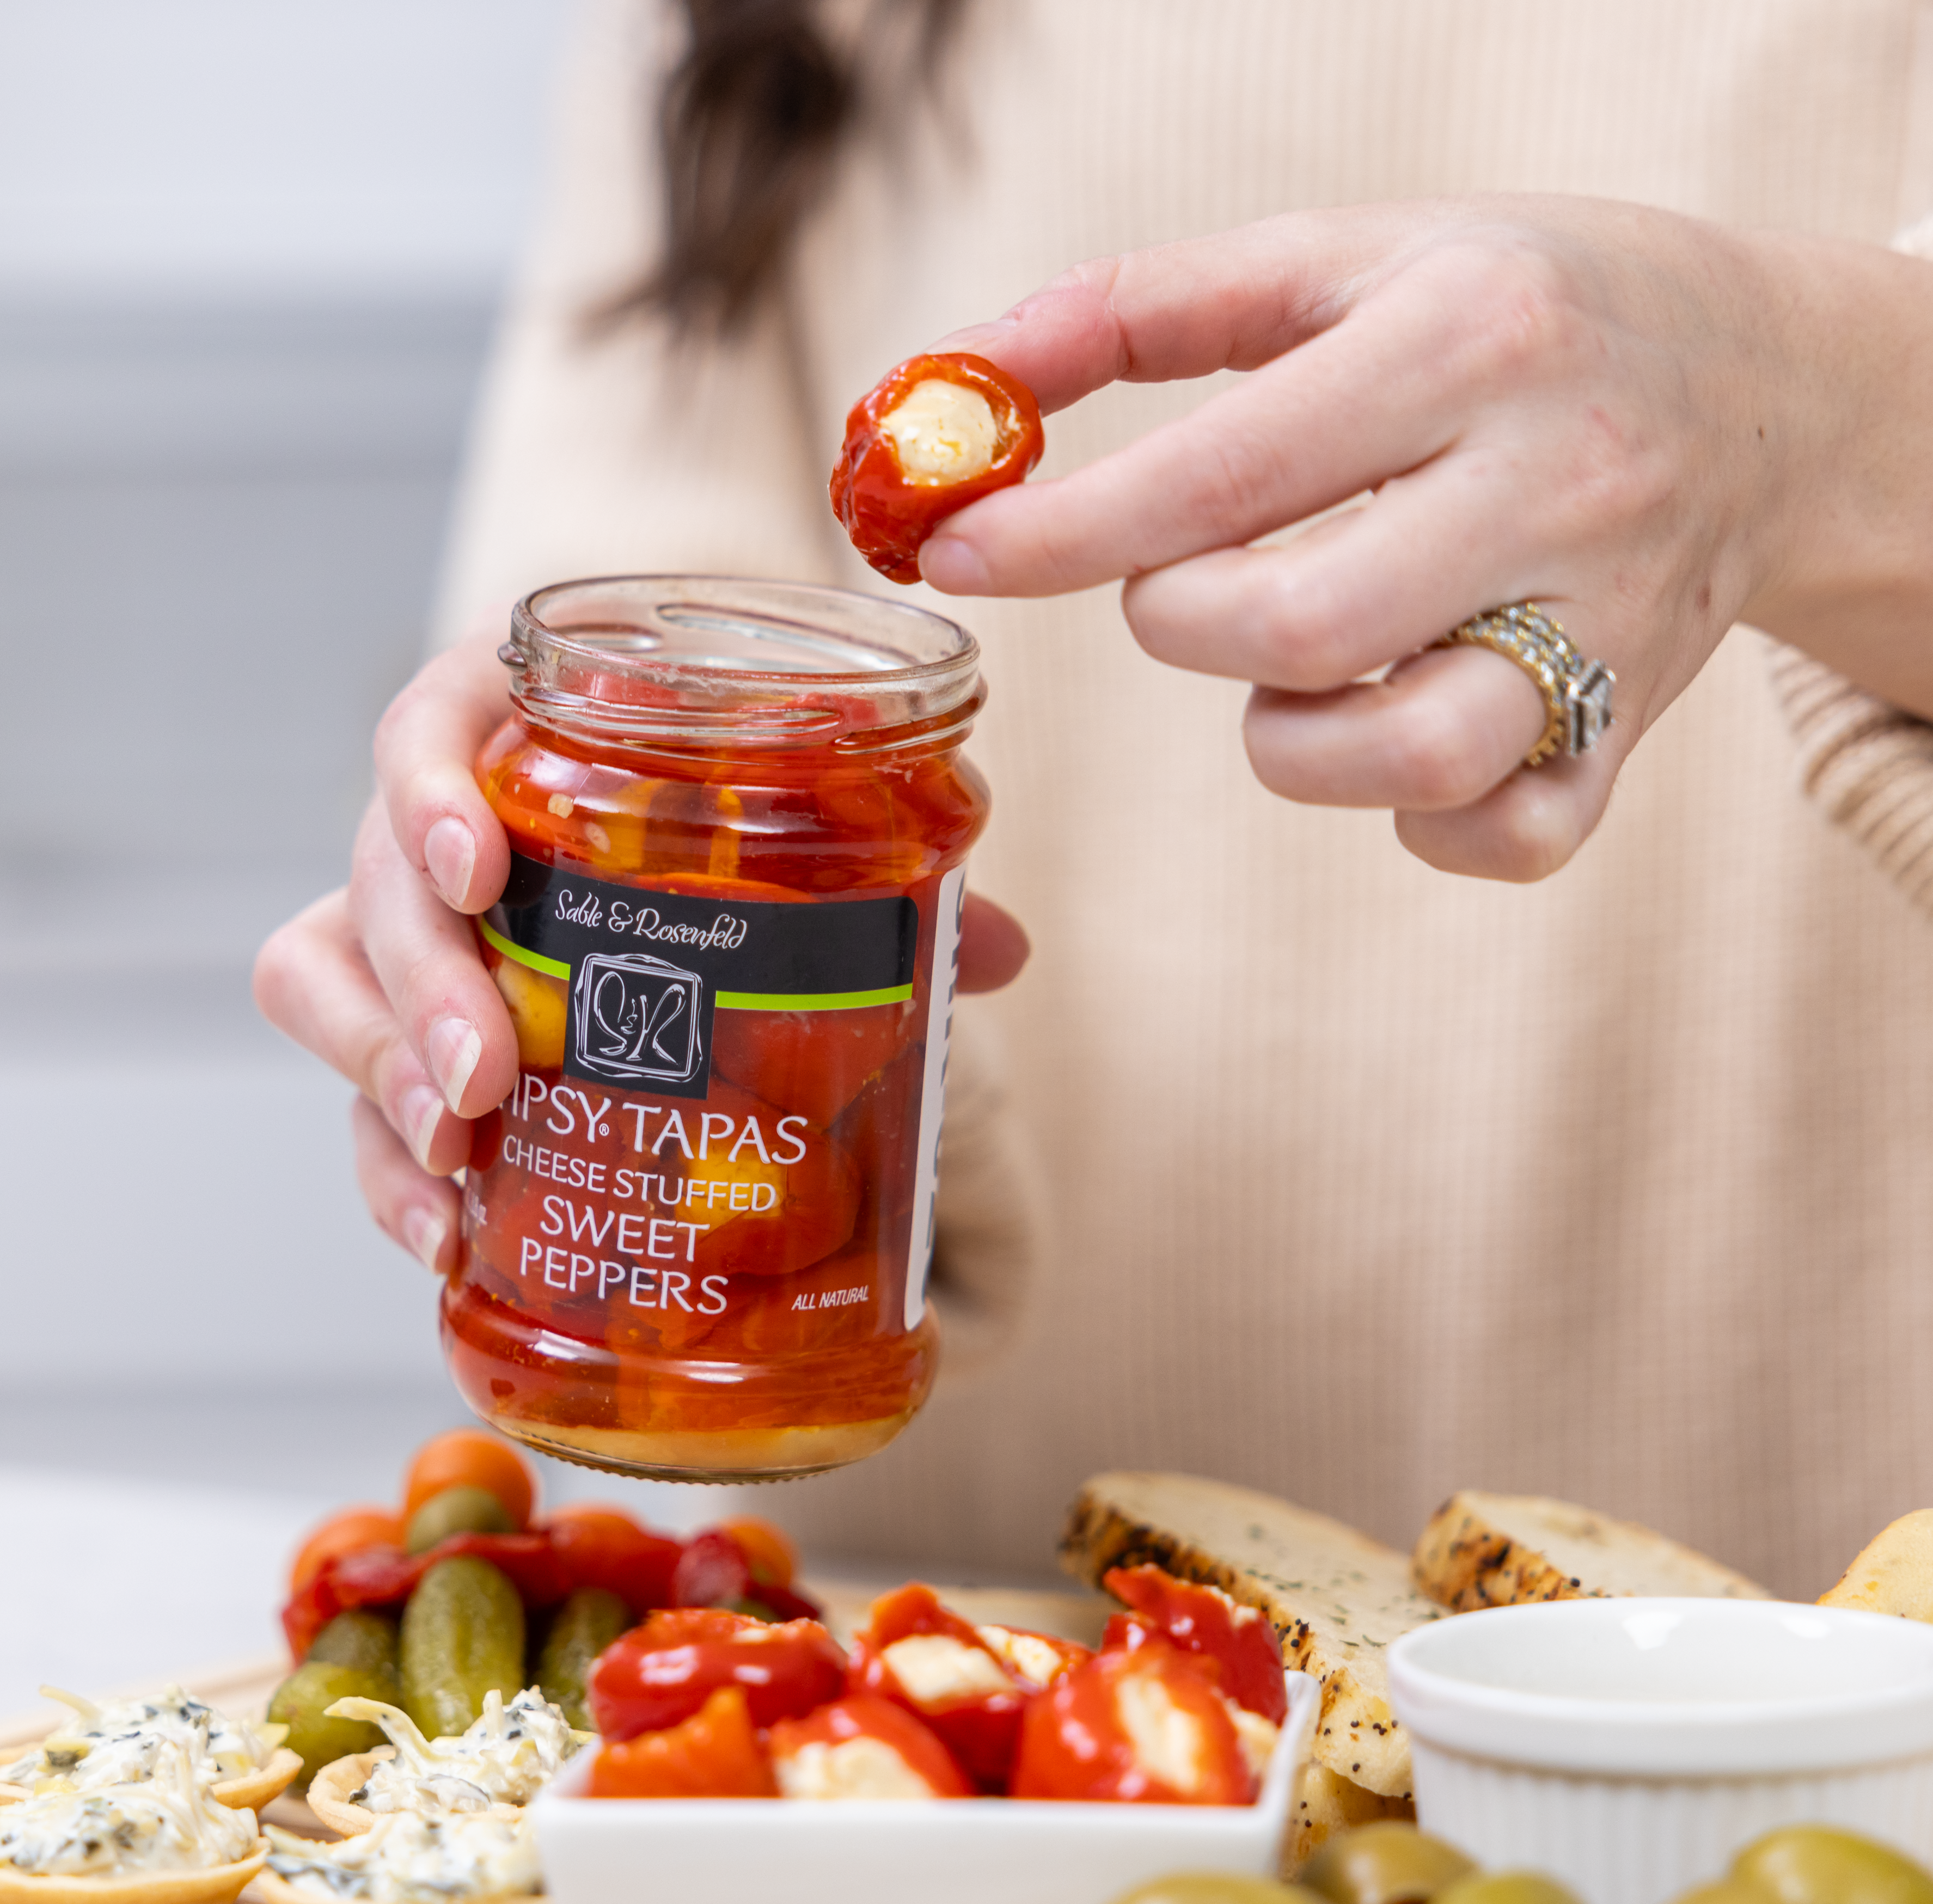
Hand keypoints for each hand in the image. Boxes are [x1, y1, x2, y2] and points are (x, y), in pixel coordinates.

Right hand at [254, 625, 1031, 1269]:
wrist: (669, 861)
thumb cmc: (710, 823)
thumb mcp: (785, 836)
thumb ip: (878, 879)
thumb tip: (1002, 949)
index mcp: (520, 737)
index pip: (427, 726)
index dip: (429, 790)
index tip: (476, 869)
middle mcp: (439, 830)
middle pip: (370, 883)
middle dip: (417, 988)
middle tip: (487, 1077)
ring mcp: (407, 935)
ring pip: (324, 983)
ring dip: (381, 1076)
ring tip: (454, 1161)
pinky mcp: (398, 1034)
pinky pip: (357, 1095)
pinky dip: (390, 1171)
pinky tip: (445, 1230)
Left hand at [913, 197, 1932, 879]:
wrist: (1766, 380)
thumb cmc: (1517, 311)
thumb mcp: (1348, 256)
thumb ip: (1144, 306)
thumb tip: (957, 379)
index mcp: (1473, 338)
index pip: (1219, 475)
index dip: (1057, 535)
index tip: (949, 553)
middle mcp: (1555, 482)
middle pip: (1300, 629)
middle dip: (1183, 624)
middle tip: (1184, 584)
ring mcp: (1606, 625)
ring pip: (1405, 756)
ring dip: (1290, 739)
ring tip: (1294, 665)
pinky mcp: (1628, 730)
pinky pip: (1507, 836)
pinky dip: (1420, 821)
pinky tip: (1393, 734)